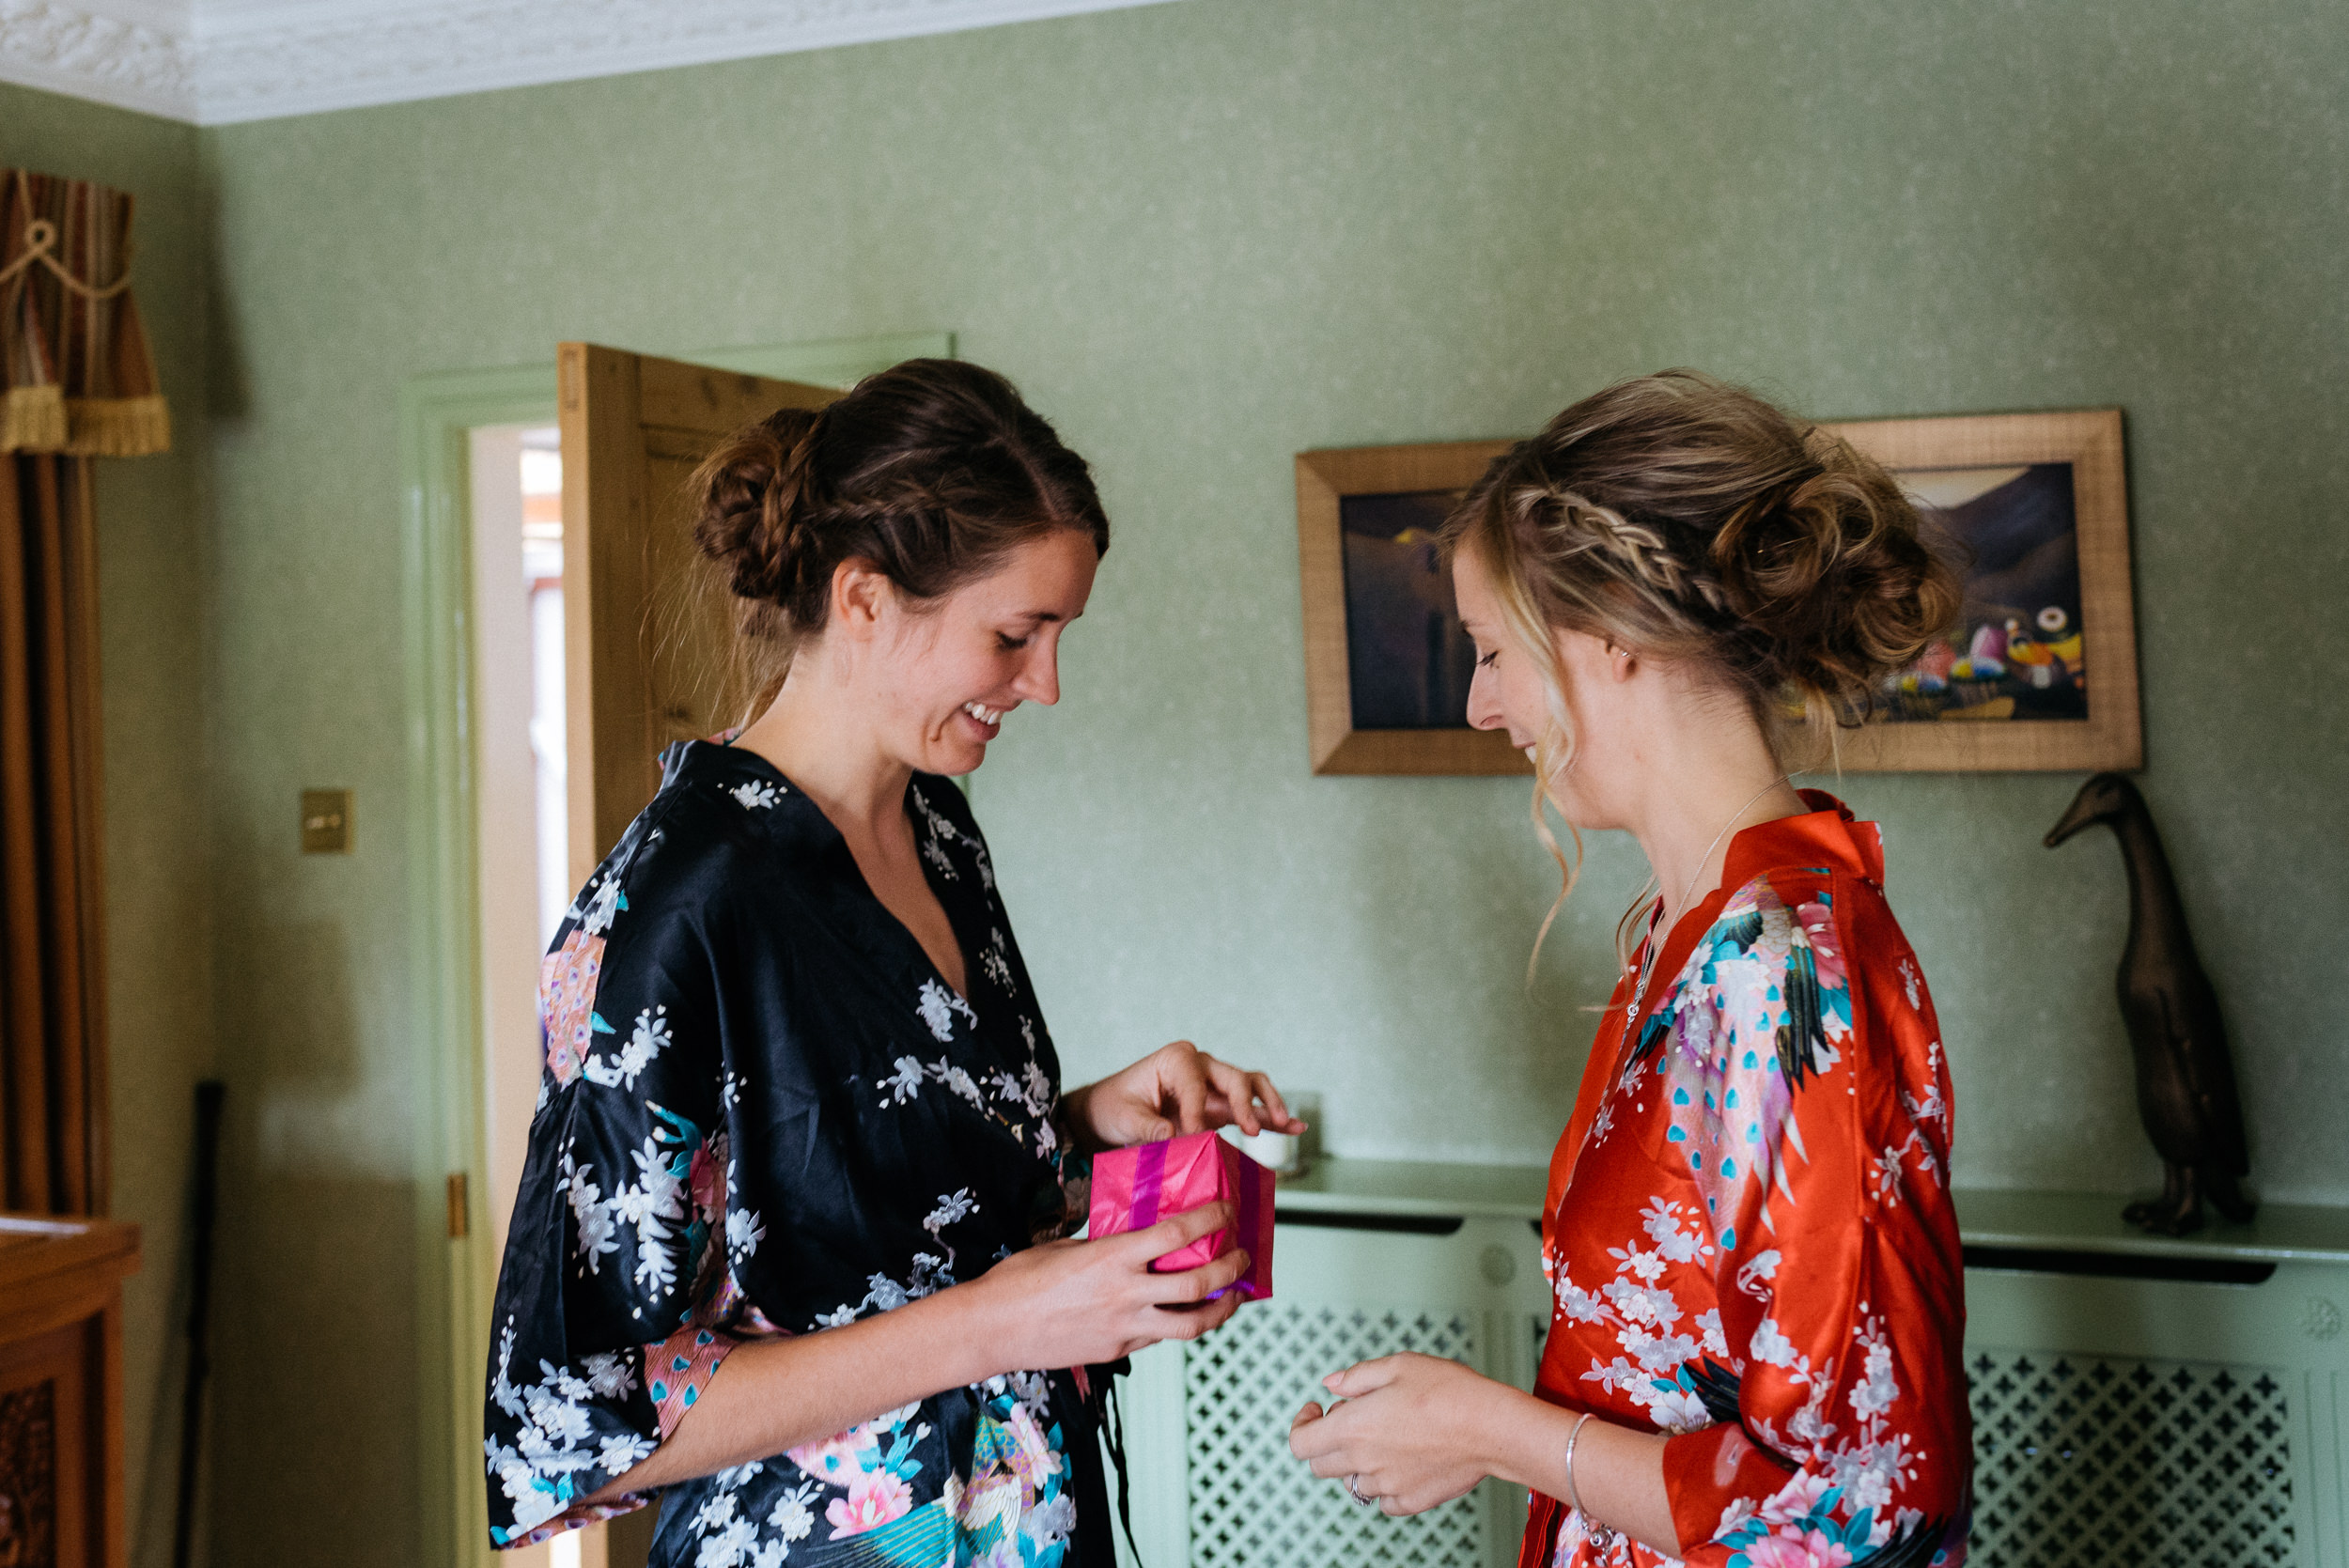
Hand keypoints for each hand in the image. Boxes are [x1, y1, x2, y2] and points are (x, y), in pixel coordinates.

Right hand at [963, 1201, 1250, 1369]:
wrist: (993, 1328)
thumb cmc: (1020, 1280)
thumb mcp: (1067, 1246)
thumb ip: (1107, 1245)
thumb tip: (1136, 1240)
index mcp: (1112, 1257)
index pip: (1177, 1234)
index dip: (1211, 1219)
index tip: (1227, 1210)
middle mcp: (1125, 1293)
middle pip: (1199, 1283)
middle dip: (1232, 1268)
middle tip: (1244, 1256)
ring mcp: (1124, 1327)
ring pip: (1192, 1324)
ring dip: (1222, 1308)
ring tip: (1234, 1295)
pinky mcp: (1117, 1351)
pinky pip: (1160, 1338)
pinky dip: (1180, 1325)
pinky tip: (1186, 1314)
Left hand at [1066, 1041, 1307, 1150]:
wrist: (1111, 1112)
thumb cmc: (1115, 1108)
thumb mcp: (1125, 1118)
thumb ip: (1148, 1127)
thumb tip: (1173, 1136)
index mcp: (1176, 1059)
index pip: (1195, 1086)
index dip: (1196, 1114)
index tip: (1193, 1139)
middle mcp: (1201, 1065)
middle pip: (1234, 1078)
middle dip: (1245, 1103)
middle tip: (1251, 1130)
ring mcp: (1214, 1085)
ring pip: (1251, 1086)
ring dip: (1268, 1105)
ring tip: (1284, 1125)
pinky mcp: (1220, 1105)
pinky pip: (1251, 1107)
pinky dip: (1271, 1116)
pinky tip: (1295, 1128)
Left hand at [1287, 1354, 1512, 1514]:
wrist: (1492, 1427)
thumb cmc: (1449, 1390)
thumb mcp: (1398, 1365)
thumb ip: (1357, 1376)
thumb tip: (1330, 1384)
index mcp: (1352, 1426)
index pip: (1300, 1443)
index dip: (1302, 1425)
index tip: (1316, 1410)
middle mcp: (1363, 1460)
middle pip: (1320, 1466)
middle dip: (1327, 1442)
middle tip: (1353, 1420)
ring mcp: (1386, 1485)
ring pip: (1352, 1483)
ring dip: (1357, 1462)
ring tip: (1386, 1437)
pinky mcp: (1410, 1502)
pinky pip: (1382, 1501)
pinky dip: (1384, 1485)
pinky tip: (1402, 1461)